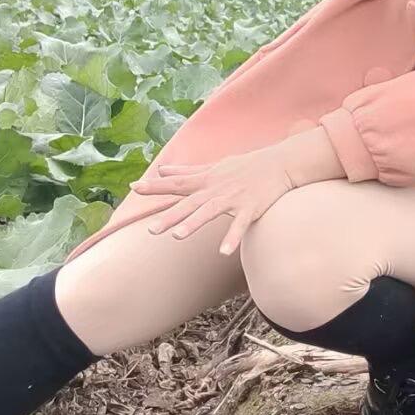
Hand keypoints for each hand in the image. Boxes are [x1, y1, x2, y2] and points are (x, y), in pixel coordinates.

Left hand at [132, 143, 297, 256]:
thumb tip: (161, 170)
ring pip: (210, 211)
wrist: (280, 163)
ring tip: (177, 236)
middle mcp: (216, 188)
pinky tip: (223, 252)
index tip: (134, 186)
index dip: (156, 185)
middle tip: (151, 230)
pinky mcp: (250, 207)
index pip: (177, 183)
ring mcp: (233, 198)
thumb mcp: (214, 166)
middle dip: (170, 215)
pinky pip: (240, 224)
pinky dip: (232, 237)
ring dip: (194, 223)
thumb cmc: (246, 165)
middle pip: (189, 202)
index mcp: (206, 179)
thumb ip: (186, 171)